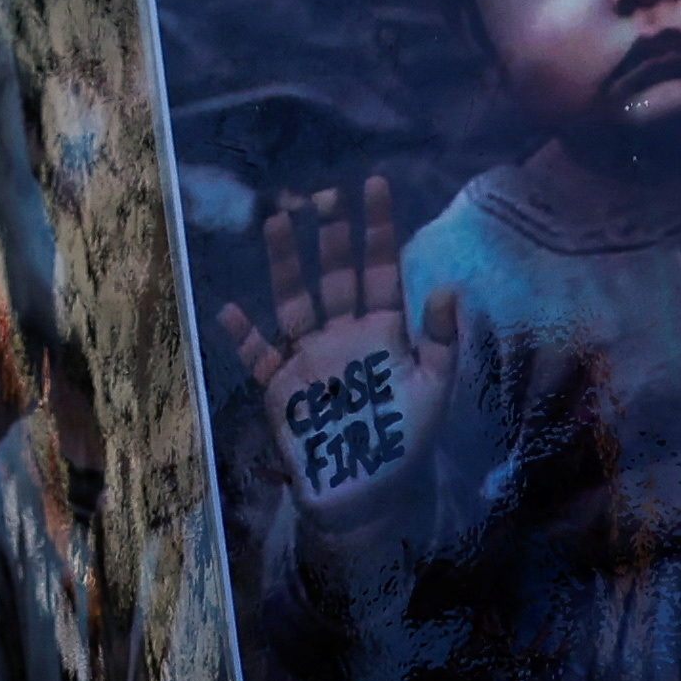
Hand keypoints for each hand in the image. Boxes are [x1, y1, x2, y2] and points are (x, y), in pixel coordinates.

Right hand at [212, 184, 442, 518]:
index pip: (381, 269)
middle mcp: (343, 334)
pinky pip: (259, 355)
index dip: (378, 229)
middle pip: (334, 276)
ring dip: (285, 264)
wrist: (367, 496)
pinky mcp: (281, 386)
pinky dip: (244, 336)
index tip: (375, 184)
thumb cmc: (405, 442)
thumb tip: (448, 287)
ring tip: (274, 222)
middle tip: (325, 195)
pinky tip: (231, 310)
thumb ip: (441, 342)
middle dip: (330, 236)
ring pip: (293, 301)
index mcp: (383, 331)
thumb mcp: (434, 390)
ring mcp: (309, 357)